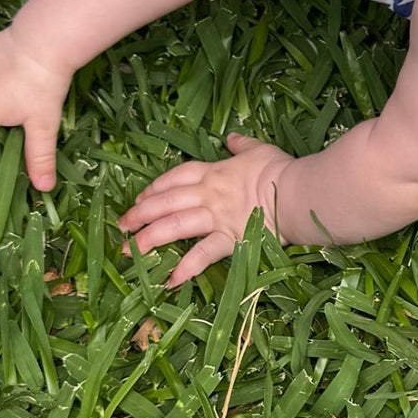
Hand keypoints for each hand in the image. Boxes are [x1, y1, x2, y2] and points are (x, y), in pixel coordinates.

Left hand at [117, 132, 294, 287]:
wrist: (296, 191)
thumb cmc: (279, 169)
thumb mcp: (258, 148)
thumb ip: (241, 144)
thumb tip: (230, 137)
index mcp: (214, 173)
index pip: (176, 178)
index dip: (155, 188)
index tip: (140, 198)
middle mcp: (209, 195)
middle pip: (166, 202)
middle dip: (140, 214)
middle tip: (121, 226)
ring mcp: (217, 218)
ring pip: (175, 226)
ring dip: (149, 239)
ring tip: (128, 251)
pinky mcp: (231, 239)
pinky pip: (203, 254)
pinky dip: (186, 268)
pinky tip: (169, 279)